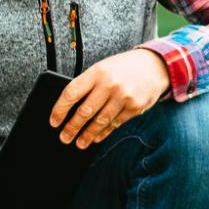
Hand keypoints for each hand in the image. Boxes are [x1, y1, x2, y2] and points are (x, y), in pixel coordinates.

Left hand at [51, 48, 169, 148]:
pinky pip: (115, 124)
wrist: (155, 65)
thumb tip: (69, 109)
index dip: (60, 109)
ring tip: (79, 143)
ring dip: (87, 135)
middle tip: (64, 137)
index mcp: (97, 72)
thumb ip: (88, 84)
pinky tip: (96, 138)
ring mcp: (124, 97)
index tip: (54, 121)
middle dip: (72, 127)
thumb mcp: (103, 68)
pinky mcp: (135, 108)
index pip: (72, 93)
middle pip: (85, 111)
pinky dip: (104, 133)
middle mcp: (110, 84)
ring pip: (100, 121)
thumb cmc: (123, 68)